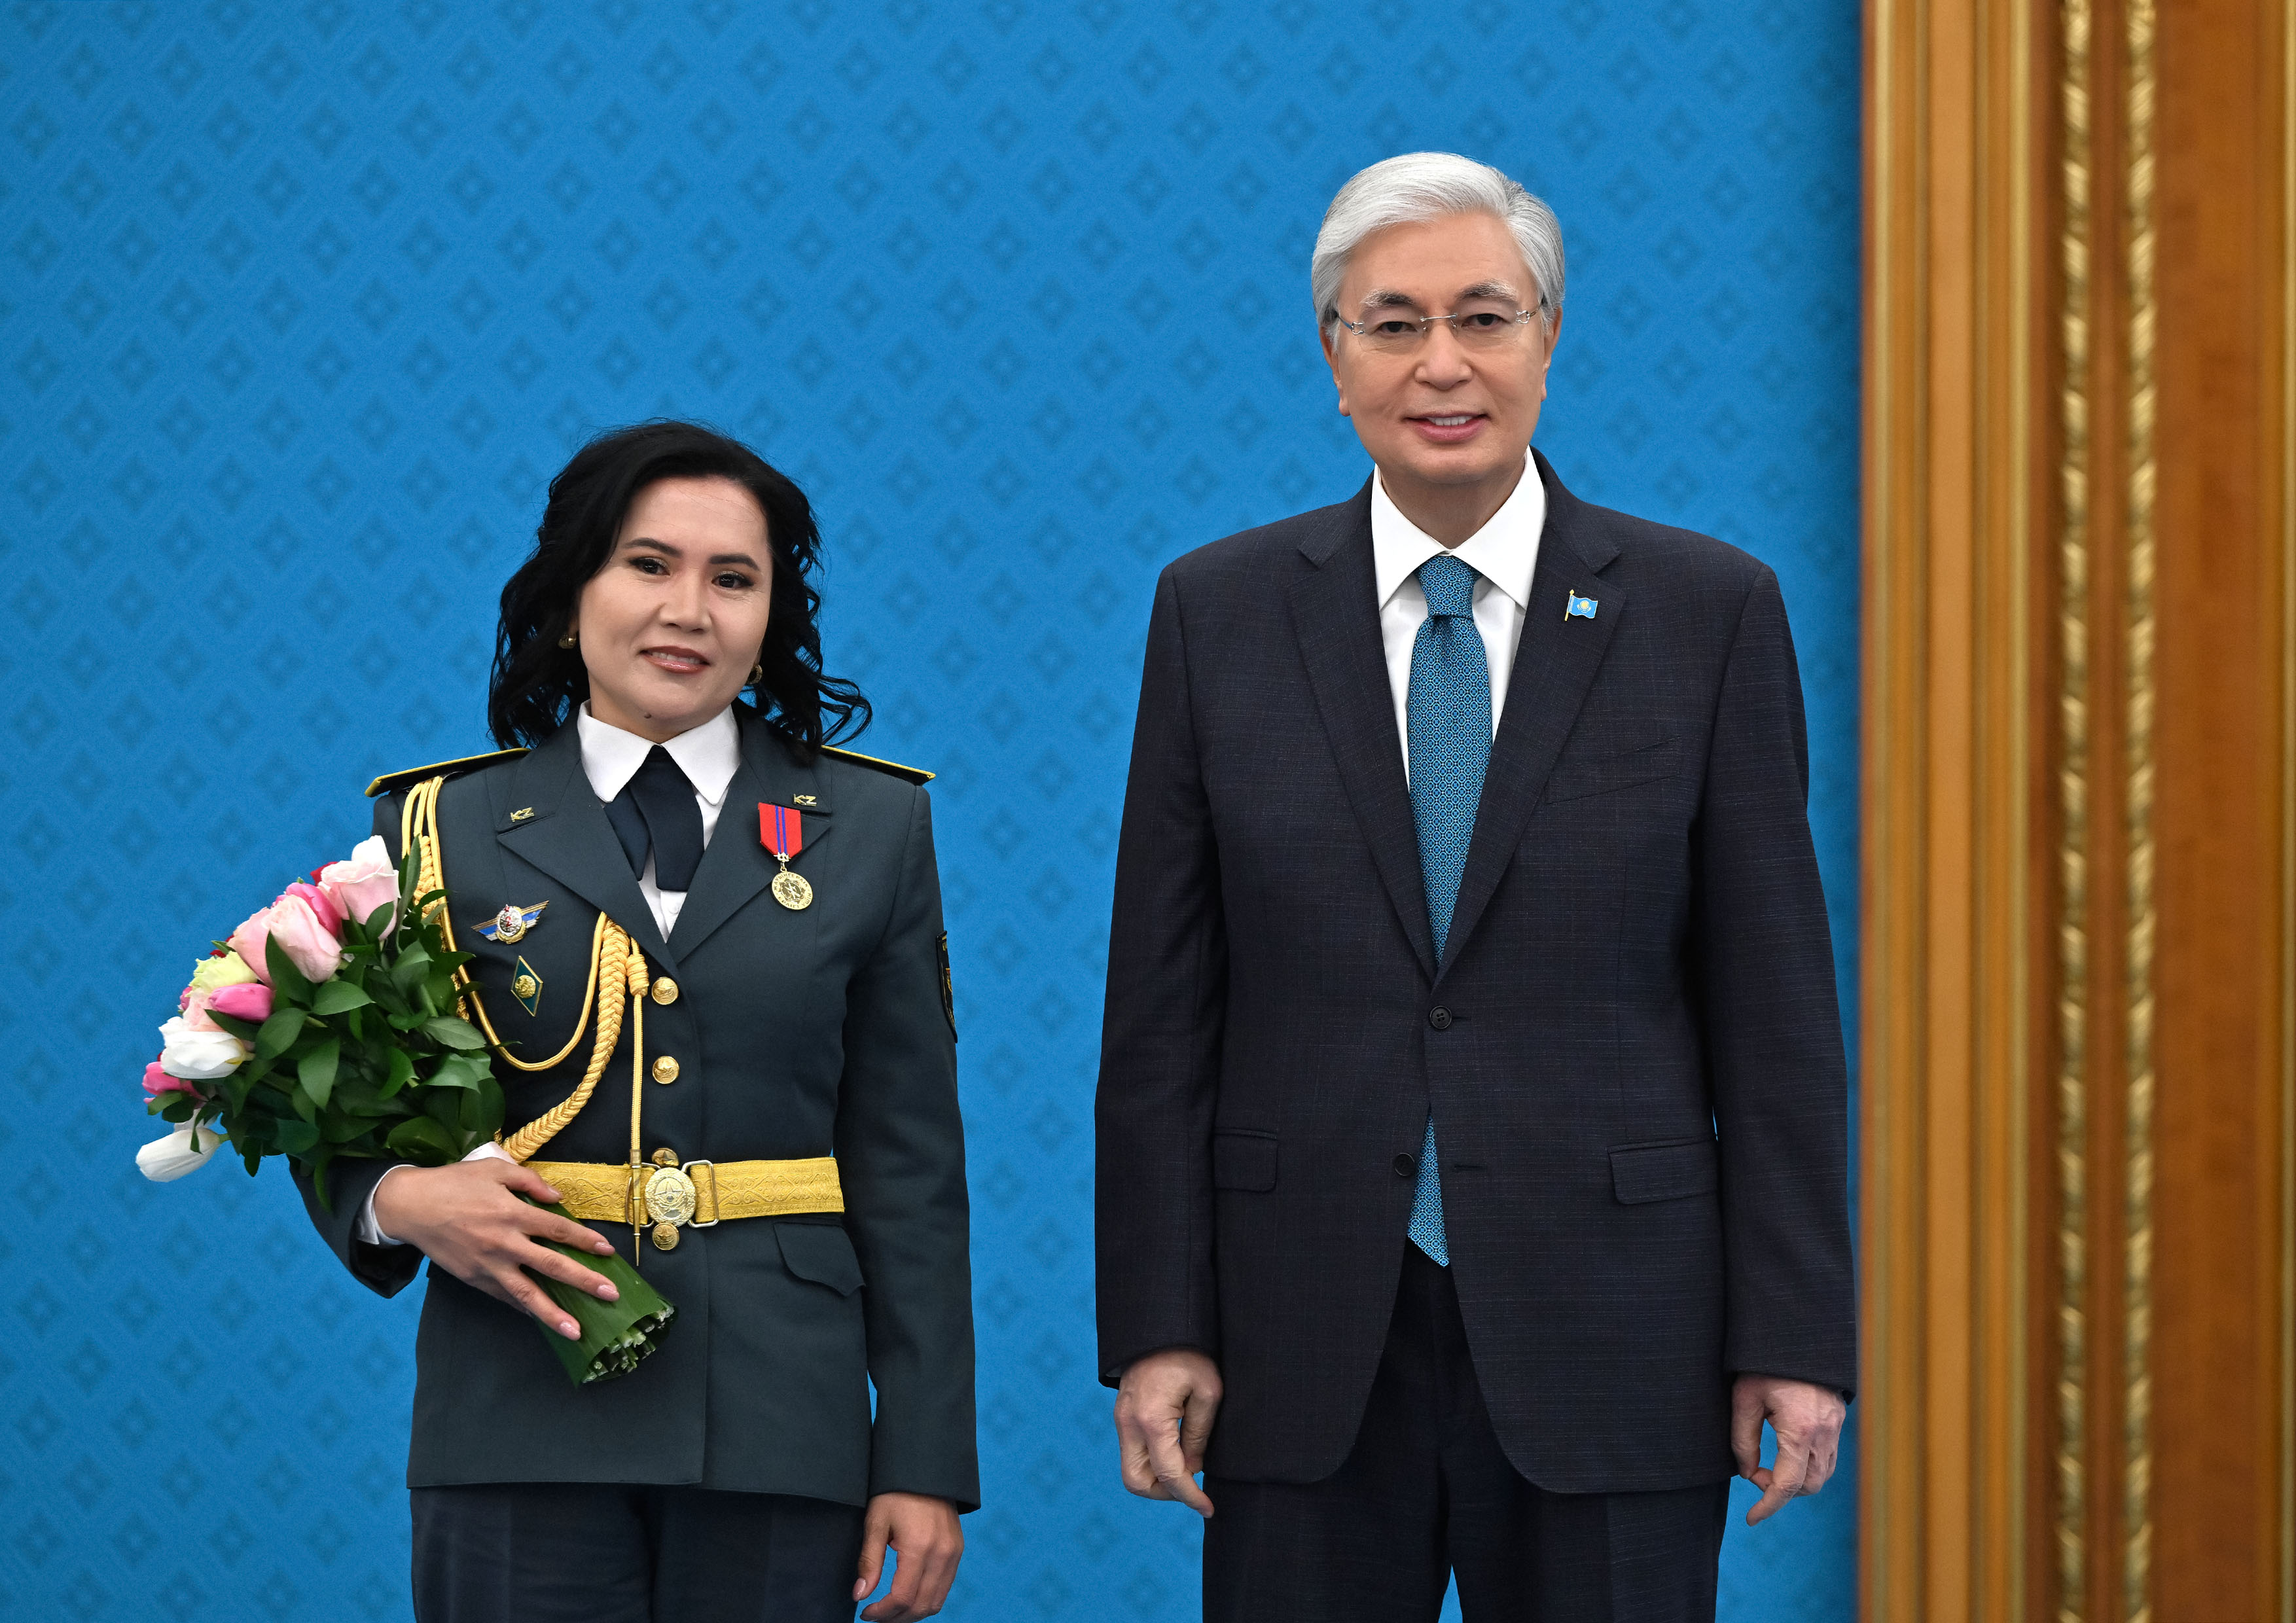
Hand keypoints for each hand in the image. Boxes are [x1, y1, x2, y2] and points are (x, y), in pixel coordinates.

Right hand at [370, 1158, 619, 1338]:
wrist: (411, 1206)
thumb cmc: (455, 1183)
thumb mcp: (494, 1169)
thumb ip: (530, 1181)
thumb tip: (558, 1198)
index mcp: (513, 1213)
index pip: (558, 1230)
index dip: (585, 1241)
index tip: (608, 1253)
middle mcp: (504, 1243)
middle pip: (551, 1266)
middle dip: (584, 1281)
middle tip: (610, 1295)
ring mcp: (488, 1265)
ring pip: (526, 1294)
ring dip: (553, 1314)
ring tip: (576, 1331)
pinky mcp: (473, 1279)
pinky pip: (504, 1297)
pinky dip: (523, 1309)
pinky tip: (540, 1319)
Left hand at [853, 1492, 962, 1620]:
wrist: (926, 1470)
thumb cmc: (896, 1492)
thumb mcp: (876, 1522)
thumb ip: (869, 1561)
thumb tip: (860, 1594)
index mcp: (920, 1546)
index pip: (902, 1596)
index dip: (882, 1612)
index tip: (866, 1613)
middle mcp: (942, 1554)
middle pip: (921, 1605)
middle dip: (896, 1618)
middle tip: (876, 1616)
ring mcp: (954, 1553)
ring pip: (936, 1602)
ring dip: (912, 1613)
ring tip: (891, 1612)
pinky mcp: (958, 1551)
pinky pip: (945, 1587)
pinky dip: (927, 1600)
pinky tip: (909, 1596)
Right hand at [1114, 1347, 1221, 1516]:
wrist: (1160, 1323)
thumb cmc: (1190, 1353)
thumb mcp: (1208, 1392)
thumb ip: (1199, 1435)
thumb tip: (1193, 1468)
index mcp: (1151, 1419)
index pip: (1170, 1475)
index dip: (1191, 1497)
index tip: (1209, 1508)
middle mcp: (1128, 1423)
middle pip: (1136, 1482)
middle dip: (1165, 1492)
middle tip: (1192, 1484)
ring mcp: (1121, 1418)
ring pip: (1132, 1469)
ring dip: (1158, 1477)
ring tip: (1188, 1464)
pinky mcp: (1122, 1414)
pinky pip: (1133, 1450)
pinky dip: (1153, 1459)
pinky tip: (1177, 1448)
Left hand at [1730, 1372, 1846, 1524]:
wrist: (1797, 1335)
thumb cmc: (1765, 1364)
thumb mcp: (1745, 1399)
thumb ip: (1743, 1440)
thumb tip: (1747, 1473)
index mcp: (1801, 1430)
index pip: (1786, 1485)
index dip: (1767, 1506)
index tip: (1751, 1518)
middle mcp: (1824, 1434)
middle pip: (1808, 1486)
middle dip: (1782, 1491)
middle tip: (1755, 1472)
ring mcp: (1835, 1428)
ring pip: (1821, 1475)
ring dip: (1796, 1481)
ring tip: (1768, 1465)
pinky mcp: (1837, 1421)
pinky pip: (1827, 1458)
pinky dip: (1808, 1467)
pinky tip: (1787, 1454)